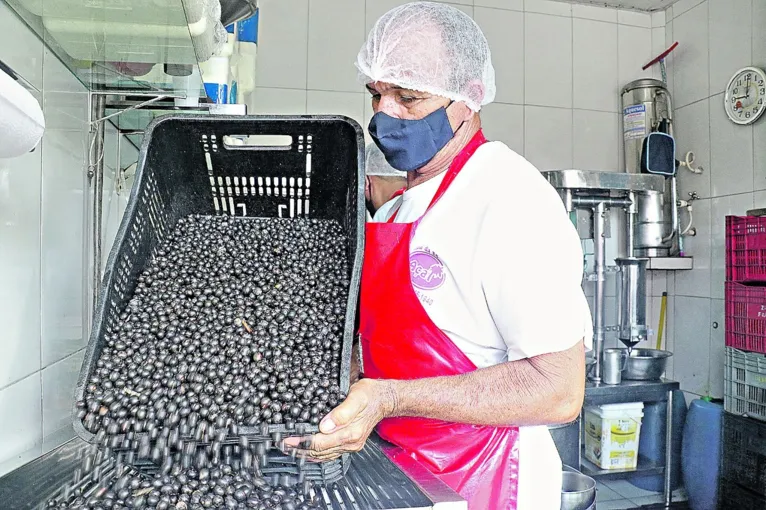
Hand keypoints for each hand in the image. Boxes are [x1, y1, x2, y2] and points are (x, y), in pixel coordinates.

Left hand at [282, 379, 396, 461]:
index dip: (301, 442)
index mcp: (351, 432)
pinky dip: (316, 454)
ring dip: (305, 453)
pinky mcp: (349, 444)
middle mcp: (351, 443)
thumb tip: (324, 426)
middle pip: (319, 452)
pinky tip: (306, 452)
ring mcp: (350, 445)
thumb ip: (341, 413)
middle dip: (298, 449)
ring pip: (323, 456)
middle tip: (281, 445)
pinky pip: (329, 454)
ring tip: (289, 449)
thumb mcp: (356, 397)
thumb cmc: (371, 394)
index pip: (320, 442)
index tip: (286, 439)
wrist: (385, 399)